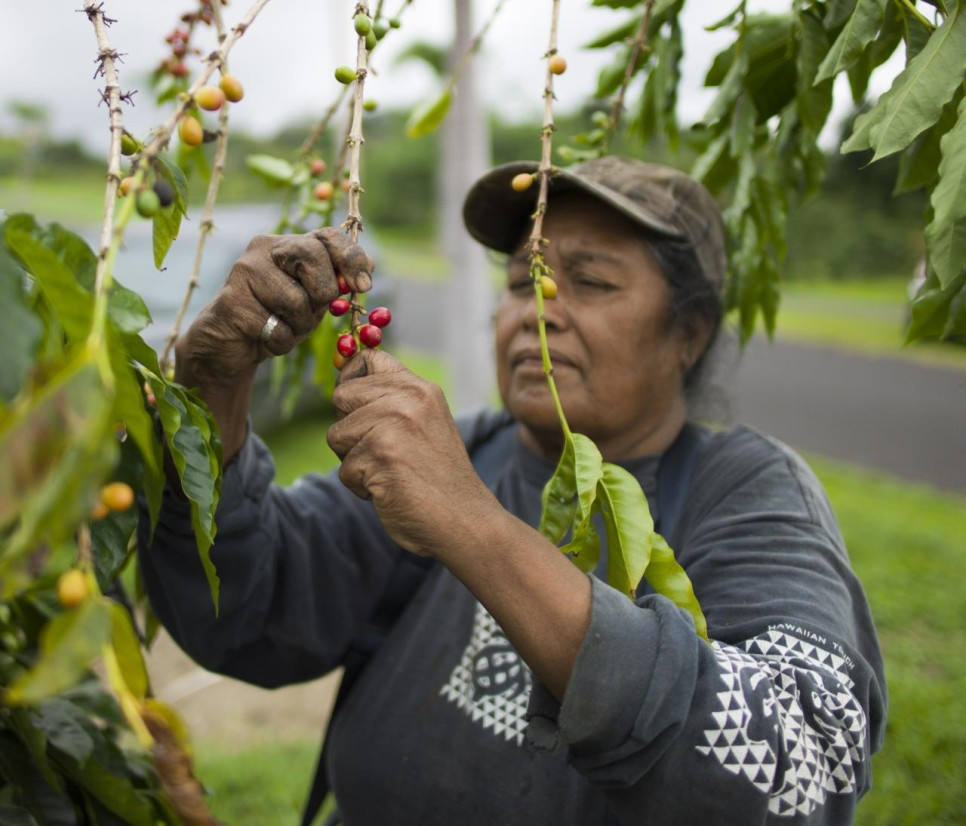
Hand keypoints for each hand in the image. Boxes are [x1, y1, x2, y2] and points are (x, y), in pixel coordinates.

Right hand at [176, 227, 373, 385]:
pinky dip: (280, 343)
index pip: (327, 236)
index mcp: (289, 244)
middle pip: (312, 257)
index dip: (351, 258)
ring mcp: (243, 271)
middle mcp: (264, 248)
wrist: (230, 346)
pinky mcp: (230, 301)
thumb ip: (336, 283)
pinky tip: (265, 338)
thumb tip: (368, 269)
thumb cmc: (278, 319)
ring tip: (283, 328)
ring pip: (295, 300)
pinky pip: (276, 328)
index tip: (364, 286)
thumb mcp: (313, 300)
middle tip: (312, 312)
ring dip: (299, 327)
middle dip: (323, 294)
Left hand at [326, 350, 500, 557]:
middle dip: (350, 428)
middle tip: (383, 450)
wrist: (464, 520)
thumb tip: (342, 384)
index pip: (367, 358)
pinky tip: (392, 489)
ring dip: (354, 461)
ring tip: (390, 471)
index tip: (357, 404)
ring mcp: (394, 425)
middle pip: (341, 396)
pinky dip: (361, 487)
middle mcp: (408, 399)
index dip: (351, 379)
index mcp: (420, 388)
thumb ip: (393, 400)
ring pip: (336, 435)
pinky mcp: (380, 456)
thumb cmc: (437, 476)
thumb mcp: (425, 422)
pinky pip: (344, 470)